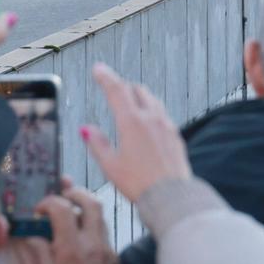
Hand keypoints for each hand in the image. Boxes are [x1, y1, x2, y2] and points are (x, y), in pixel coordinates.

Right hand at [27, 183, 125, 263]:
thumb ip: (42, 252)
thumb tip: (34, 235)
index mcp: (72, 248)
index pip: (63, 209)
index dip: (49, 202)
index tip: (40, 209)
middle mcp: (92, 242)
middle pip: (91, 202)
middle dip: (75, 193)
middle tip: (63, 195)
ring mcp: (107, 247)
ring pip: (99, 216)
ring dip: (85, 209)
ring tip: (69, 215)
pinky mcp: (114, 254)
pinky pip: (103, 231)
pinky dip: (90, 226)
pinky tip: (79, 236)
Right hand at [82, 63, 190, 203]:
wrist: (171, 195)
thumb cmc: (139, 183)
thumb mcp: (110, 165)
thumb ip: (97, 144)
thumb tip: (87, 129)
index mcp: (132, 122)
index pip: (117, 90)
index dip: (106, 77)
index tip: (98, 69)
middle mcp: (152, 118)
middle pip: (136, 90)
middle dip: (122, 86)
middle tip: (112, 86)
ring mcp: (167, 125)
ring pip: (152, 100)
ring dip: (139, 95)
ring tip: (130, 99)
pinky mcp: (176, 135)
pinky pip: (163, 114)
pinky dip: (152, 109)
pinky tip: (148, 119)